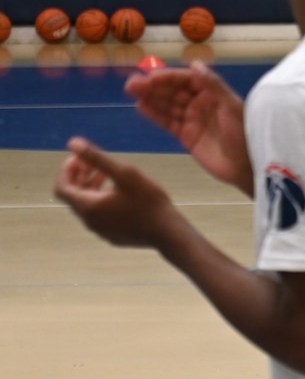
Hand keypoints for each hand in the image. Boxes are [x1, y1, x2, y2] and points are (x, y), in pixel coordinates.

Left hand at [53, 139, 184, 249]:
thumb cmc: (149, 202)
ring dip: (91, 189)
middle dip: (79, 177)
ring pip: (87, 207)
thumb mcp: (125, 174)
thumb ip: (97, 158)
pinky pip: (99, 216)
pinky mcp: (113, 236)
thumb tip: (73, 142)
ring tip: (108, 176)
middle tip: (93, 164)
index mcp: (88, 206)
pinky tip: (121, 195)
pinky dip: (101, 202)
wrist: (169, 234)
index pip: (61, 187)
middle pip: (73, 196)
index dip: (66, 170)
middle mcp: (89, 221)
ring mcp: (101, 231)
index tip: (80, 159)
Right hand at [126, 62, 252, 194]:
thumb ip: (213, 85)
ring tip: (130, 91)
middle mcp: (201, 104)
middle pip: (173, 92)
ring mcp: (193, 120)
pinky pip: (168, 122)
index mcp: (213, 94)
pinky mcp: (186, 136)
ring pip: (168, 106)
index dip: (168, 78)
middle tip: (131, 84)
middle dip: (153, 87)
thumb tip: (195, 64)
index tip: (150, 78)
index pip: (186, 80)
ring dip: (150, 98)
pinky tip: (141, 107)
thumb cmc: (244, 134)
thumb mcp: (232, 107)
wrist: (246, 166)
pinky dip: (155, 115)